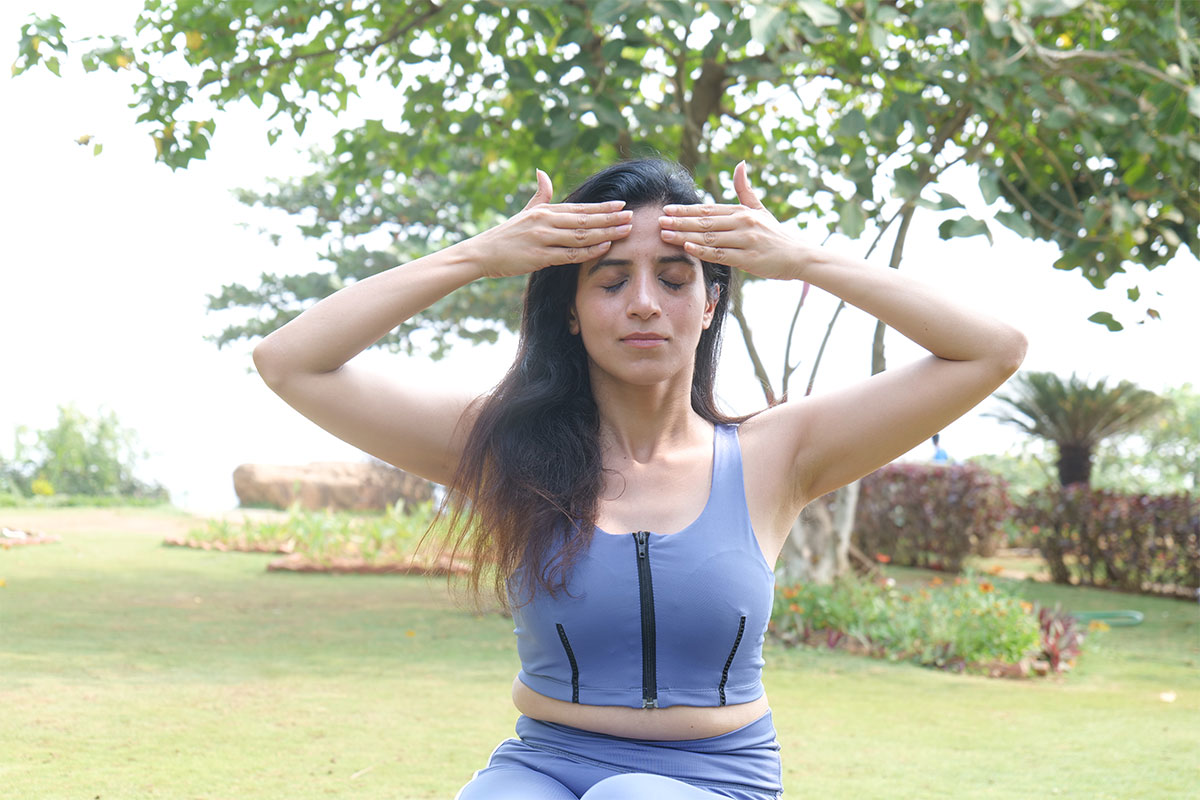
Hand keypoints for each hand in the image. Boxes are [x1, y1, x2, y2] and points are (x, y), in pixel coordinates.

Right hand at [466, 170, 633, 278]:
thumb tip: (542, 172)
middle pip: (585, 220)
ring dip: (606, 233)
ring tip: (625, 230)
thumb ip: (540, 194)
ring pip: (581, 236)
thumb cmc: (506, 235)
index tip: (621, 205)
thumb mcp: (524, 212)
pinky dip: (588, 251)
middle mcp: (545, 222)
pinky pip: (569, 254)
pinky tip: (605, 247)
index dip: (602, 207)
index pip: (579, 208)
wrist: (482, 253)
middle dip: (610, 218)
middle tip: (632, 216)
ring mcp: (543, 239)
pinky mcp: (539, 257)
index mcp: (545, 211)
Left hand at [658, 161, 810, 280]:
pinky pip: (721, 254)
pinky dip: (703, 251)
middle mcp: (742, 223)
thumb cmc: (774, 234)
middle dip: (680, 221)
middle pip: (705, 222)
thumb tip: (740, 164)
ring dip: (685, 235)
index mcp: (741, 211)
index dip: (686, 209)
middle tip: (658, 220)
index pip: (708, 209)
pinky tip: (687, 248)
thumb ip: (744, 189)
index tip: (667, 209)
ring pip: (709, 238)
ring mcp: (745, 240)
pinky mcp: (748, 258)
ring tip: (665, 234)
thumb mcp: (759, 209)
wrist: (798, 256)